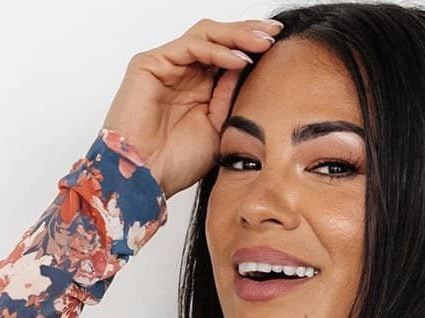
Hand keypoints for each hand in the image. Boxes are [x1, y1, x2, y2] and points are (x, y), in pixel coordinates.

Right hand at [101, 17, 284, 198]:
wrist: (144, 179)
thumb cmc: (175, 164)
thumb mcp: (218, 129)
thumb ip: (230, 98)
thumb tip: (250, 68)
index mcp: (197, 88)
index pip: (226, 55)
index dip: (251, 47)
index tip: (280, 47)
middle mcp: (181, 72)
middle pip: (217, 38)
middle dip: (248, 33)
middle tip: (275, 32)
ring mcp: (165, 66)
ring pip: (205, 35)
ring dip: (236, 36)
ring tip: (263, 43)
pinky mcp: (150, 64)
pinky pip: (190, 47)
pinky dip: (217, 51)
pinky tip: (239, 61)